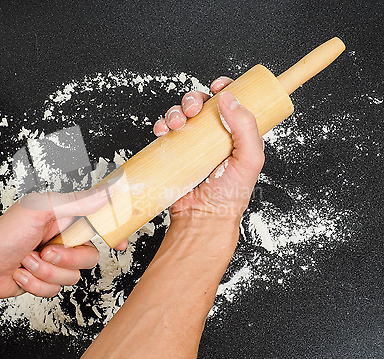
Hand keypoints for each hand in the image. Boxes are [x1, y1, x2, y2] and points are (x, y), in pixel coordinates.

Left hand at [0, 188, 119, 299]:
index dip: (113, 232)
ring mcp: (55, 262)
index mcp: (64, 218)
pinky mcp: (46, 280)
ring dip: (45, 272)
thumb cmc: (3, 233)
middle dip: (66, 259)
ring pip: (72, 277)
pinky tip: (21, 273)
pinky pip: (55, 289)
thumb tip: (104, 193)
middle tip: (46, 251)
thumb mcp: (40, 209)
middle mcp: (63, 240)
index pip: (98, 223)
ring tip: (26, 261)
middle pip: (89, 257)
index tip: (121, 243)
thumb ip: (76, 202)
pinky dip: (35, 284)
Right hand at [153, 76, 264, 222]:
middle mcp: (214, 136)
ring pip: (181, 114)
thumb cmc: (230, 195)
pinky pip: (166, 131)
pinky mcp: (175, 153)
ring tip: (176, 124)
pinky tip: (163, 132)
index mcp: (237, 134)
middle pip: (202, 104)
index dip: (225, 89)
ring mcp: (193, 144)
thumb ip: (246, 127)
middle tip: (192, 110)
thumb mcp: (249, 160)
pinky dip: (161, 125)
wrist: (202, 218)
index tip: (218, 87)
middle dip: (194, 100)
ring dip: (176, 111)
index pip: (232, 102)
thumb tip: (229, 98)